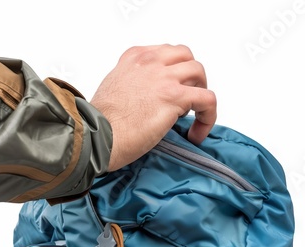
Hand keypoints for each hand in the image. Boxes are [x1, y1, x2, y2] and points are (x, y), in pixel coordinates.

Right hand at [90, 44, 216, 171]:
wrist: (96, 135)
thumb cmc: (100, 121)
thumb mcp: (113, 87)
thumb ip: (132, 83)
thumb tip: (147, 97)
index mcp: (135, 58)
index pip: (167, 53)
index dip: (175, 72)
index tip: (173, 91)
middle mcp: (150, 62)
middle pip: (187, 57)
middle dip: (192, 78)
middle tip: (188, 100)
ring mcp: (164, 77)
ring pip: (199, 73)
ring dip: (201, 93)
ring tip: (194, 115)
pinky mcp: (175, 97)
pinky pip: (208, 99)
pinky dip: (208, 117)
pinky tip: (197, 133)